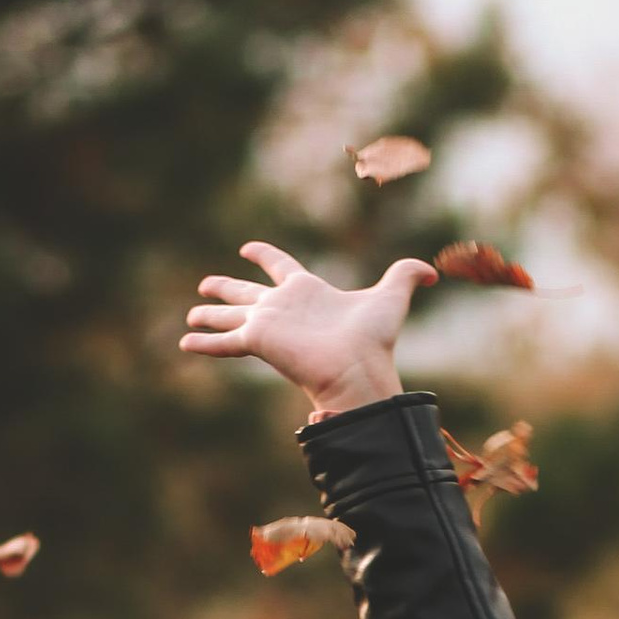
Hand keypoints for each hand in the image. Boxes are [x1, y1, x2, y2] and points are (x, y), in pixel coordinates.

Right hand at [178, 244, 435, 420]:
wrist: (358, 370)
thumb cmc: (374, 339)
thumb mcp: (393, 296)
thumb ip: (407, 274)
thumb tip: (433, 270)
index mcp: (306, 291)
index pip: (279, 267)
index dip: (264, 256)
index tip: (247, 248)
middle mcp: (282, 308)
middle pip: (245, 294)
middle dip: (225, 290)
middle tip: (205, 286)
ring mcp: (268, 325)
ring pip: (229, 317)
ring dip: (208, 318)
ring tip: (189, 318)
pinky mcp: (258, 342)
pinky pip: (225, 342)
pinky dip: (205, 344)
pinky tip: (184, 344)